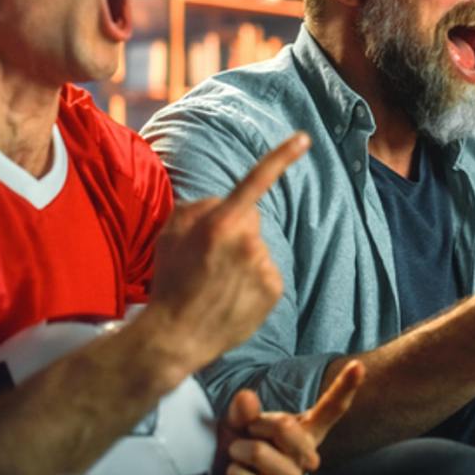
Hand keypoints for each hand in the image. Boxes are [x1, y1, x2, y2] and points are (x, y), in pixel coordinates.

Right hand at [146, 133, 310, 370]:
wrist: (177, 336)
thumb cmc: (170, 281)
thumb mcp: (170, 234)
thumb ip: (198, 207)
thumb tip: (223, 202)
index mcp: (221, 223)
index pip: (256, 181)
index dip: (282, 156)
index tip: (305, 138)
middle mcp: (248, 241)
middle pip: (251, 218)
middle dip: (235, 228)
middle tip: (209, 256)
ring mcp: (264, 266)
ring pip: (258, 248)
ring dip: (243, 257)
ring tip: (217, 282)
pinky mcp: (275, 289)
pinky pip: (266, 271)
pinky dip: (252, 280)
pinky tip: (232, 295)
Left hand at [212, 360, 365, 474]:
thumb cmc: (238, 441)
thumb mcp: (239, 418)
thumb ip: (244, 408)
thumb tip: (247, 397)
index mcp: (305, 427)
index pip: (331, 408)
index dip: (345, 387)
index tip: (357, 365)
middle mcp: (306, 452)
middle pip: (287, 427)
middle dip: (258, 424)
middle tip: (248, 430)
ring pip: (263, 454)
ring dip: (241, 451)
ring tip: (236, 453)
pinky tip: (236, 474)